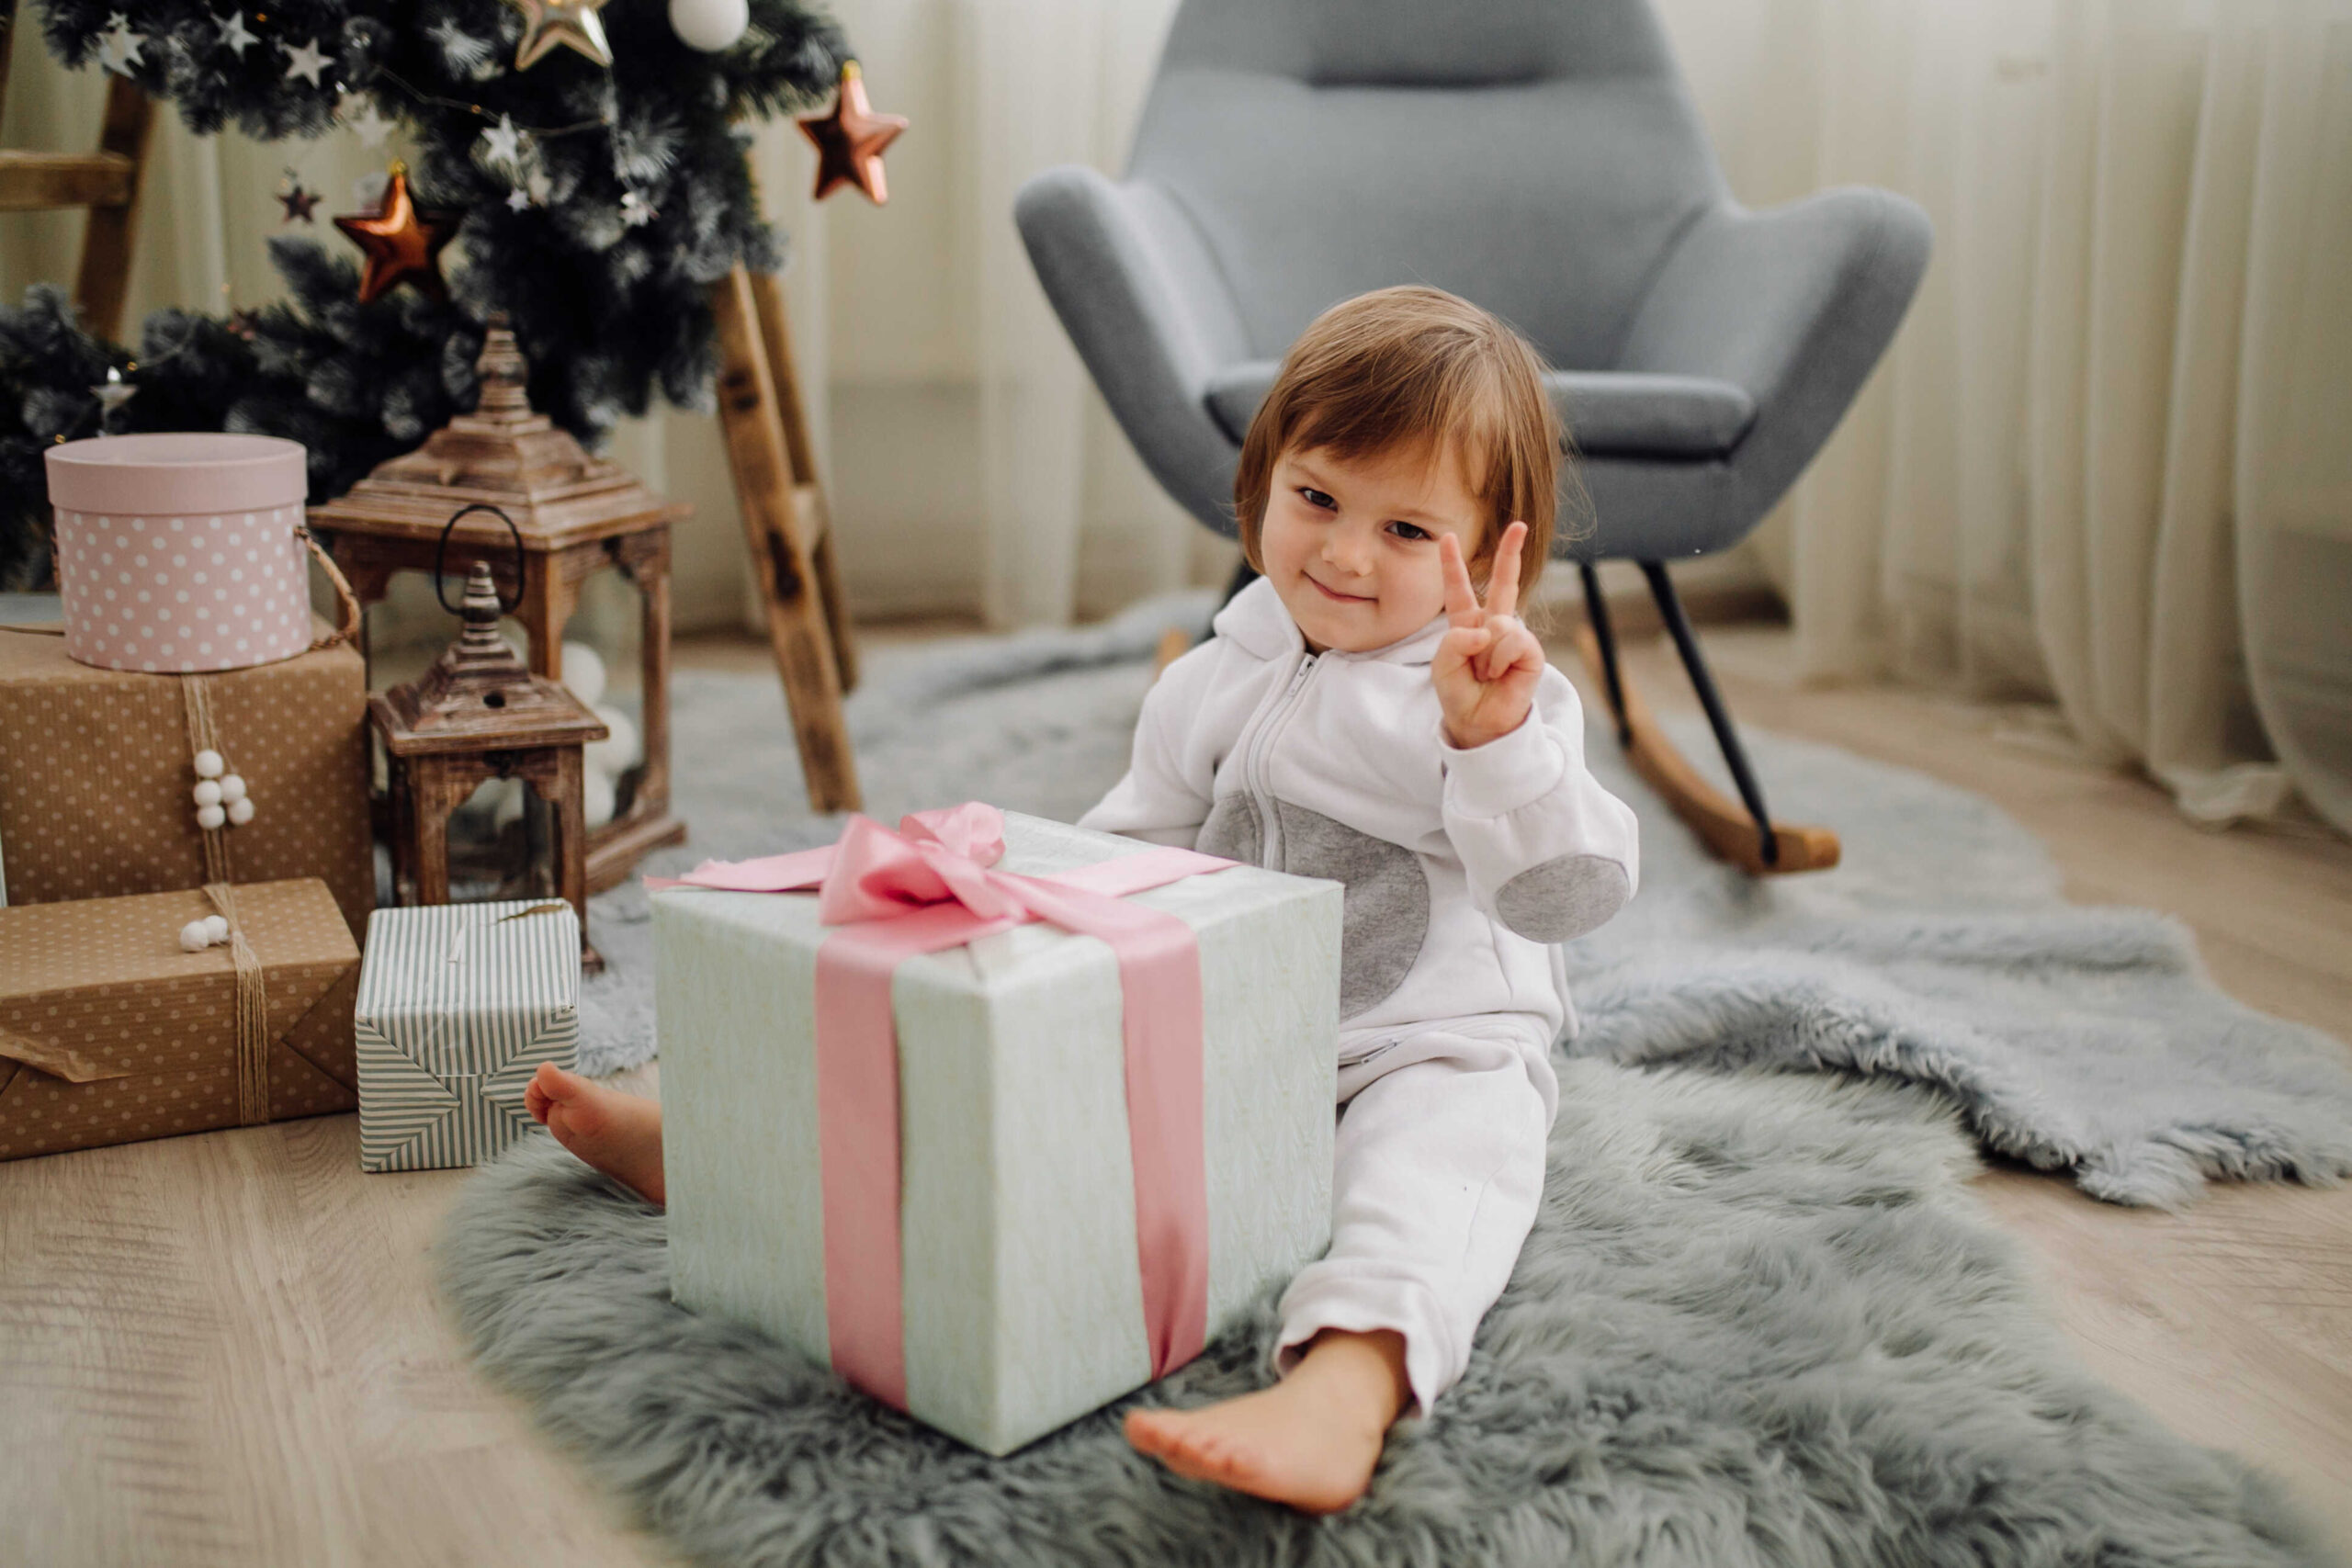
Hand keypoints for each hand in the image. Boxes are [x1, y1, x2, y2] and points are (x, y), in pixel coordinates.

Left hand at [1433, 522, 1543, 749]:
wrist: (1480, 724)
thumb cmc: (1460, 694)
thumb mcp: (1443, 666)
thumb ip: (1456, 640)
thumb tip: (1490, 629)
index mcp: (1467, 625)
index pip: (1458, 589)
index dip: (1452, 564)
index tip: (1446, 537)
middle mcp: (1492, 625)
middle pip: (1503, 582)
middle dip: (1511, 553)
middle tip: (1519, 526)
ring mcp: (1513, 636)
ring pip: (1499, 623)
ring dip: (1486, 654)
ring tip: (1486, 674)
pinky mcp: (1530, 651)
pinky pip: (1512, 640)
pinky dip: (1500, 660)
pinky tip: (1501, 675)